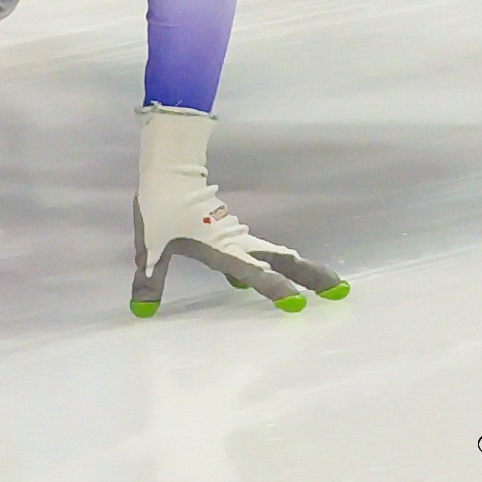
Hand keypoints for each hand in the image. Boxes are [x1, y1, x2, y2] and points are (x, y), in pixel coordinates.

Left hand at [131, 104, 346, 316]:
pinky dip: (274, 263)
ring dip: (299, 268)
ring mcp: (236, 235)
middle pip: (280, 260)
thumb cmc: (161, 208)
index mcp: (222, 249)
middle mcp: (236, 243)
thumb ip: (150, 279)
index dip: (275, 290)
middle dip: (310, 276)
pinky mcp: (230, 229)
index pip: (254, 274)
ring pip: (274, 254)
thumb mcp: (152, 246)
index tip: (298, 305)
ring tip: (324, 284)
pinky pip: (257, 251)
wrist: (168, 170)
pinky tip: (265, 277)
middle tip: (341, 290)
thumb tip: (140, 311)